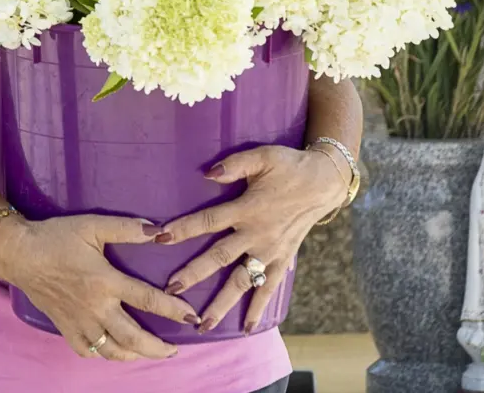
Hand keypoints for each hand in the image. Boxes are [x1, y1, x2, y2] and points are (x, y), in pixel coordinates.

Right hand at [0, 214, 200, 360]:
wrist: (20, 254)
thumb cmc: (56, 237)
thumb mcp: (92, 226)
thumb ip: (127, 229)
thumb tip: (159, 231)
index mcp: (106, 282)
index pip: (148, 300)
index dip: (173, 309)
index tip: (191, 317)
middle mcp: (96, 308)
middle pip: (134, 337)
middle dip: (158, 347)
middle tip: (174, 349)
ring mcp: (80, 322)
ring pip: (112, 350)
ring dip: (135, 355)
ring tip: (149, 353)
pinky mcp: (65, 327)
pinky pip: (88, 350)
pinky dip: (103, 354)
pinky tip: (112, 350)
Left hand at [155, 146, 346, 334]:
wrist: (323, 183)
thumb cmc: (289, 166)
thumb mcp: (262, 156)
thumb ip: (234, 165)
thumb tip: (207, 174)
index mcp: (247, 208)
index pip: (208, 220)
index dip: (183, 228)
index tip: (160, 238)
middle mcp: (256, 234)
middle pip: (219, 257)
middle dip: (194, 274)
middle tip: (171, 289)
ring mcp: (270, 251)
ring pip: (241, 280)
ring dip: (221, 303)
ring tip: (202, 323)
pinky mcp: (283, 260)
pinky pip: (268, 288)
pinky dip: (258, 308)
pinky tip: (246, 326)